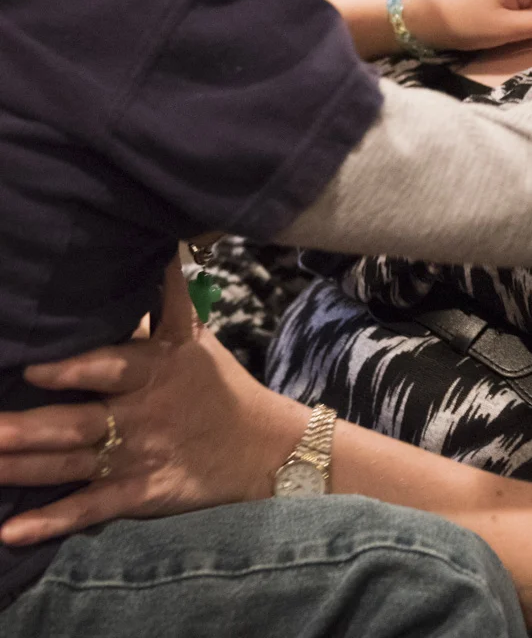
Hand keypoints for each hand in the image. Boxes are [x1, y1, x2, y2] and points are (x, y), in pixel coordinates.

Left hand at [0, 260, 307, 545]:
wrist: (262, 446)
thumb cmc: (217, 383)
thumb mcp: (194, 337)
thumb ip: (166, 300)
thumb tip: (163, 245)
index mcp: (153, 370)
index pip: (110, 367)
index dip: (73, 369)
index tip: (32, 368)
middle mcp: (139, 416)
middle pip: (78, 423)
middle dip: (29, 428)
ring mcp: (137, 459)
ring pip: (71, 465)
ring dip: (24, 468)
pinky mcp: (139, 495)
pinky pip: (90, 509)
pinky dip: (52, 522)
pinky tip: (11, 531)